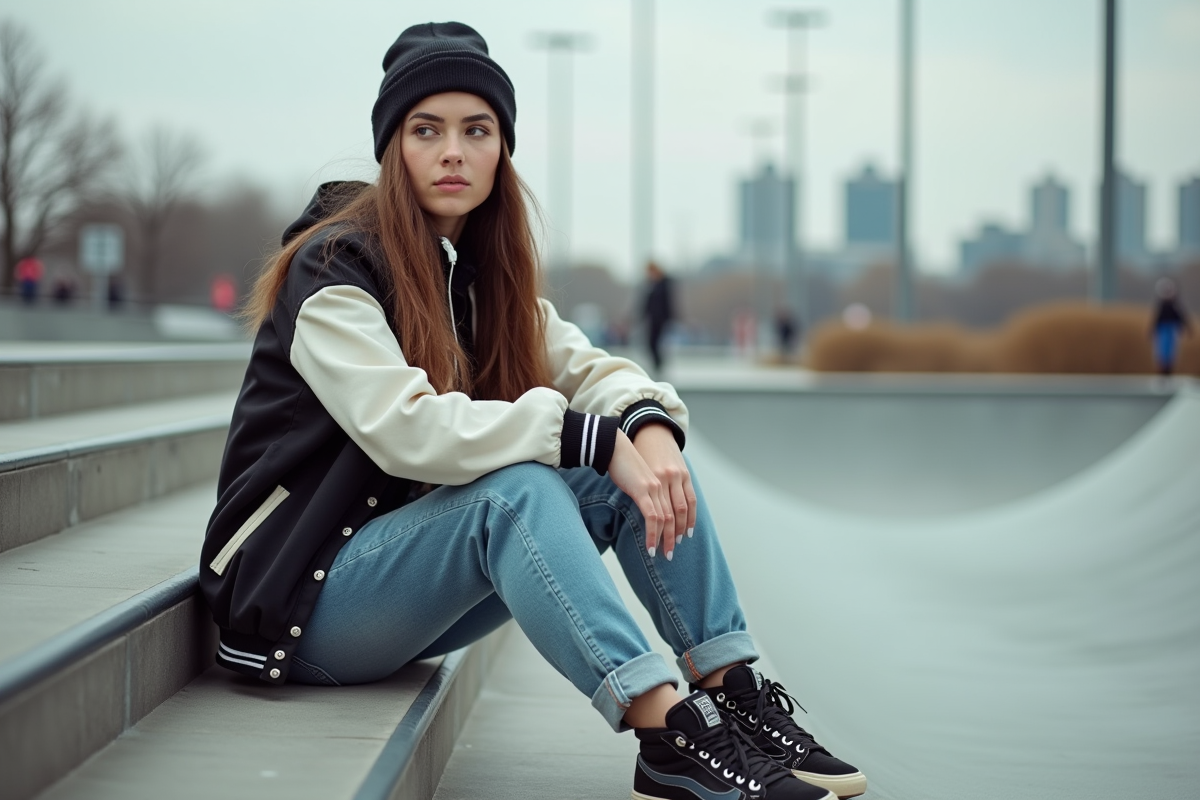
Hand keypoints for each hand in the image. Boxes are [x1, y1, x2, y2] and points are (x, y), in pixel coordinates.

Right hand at [607, 430, 671, 558]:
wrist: (614, 446)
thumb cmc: (623, 461)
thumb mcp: (640, 477)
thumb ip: (646, 491)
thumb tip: (645, 505)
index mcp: (667, 480)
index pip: (682, 505)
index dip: (683, 523)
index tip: (680, 538)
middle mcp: (665, 484)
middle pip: (676, 515)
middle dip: (675, 536)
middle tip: (671, 553)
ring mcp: (655, 487)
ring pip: (666, 518)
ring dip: (665, 539)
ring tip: (663, 554)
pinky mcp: (642, 491)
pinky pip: (652, 517)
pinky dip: (653, 534)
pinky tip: (650, 546)